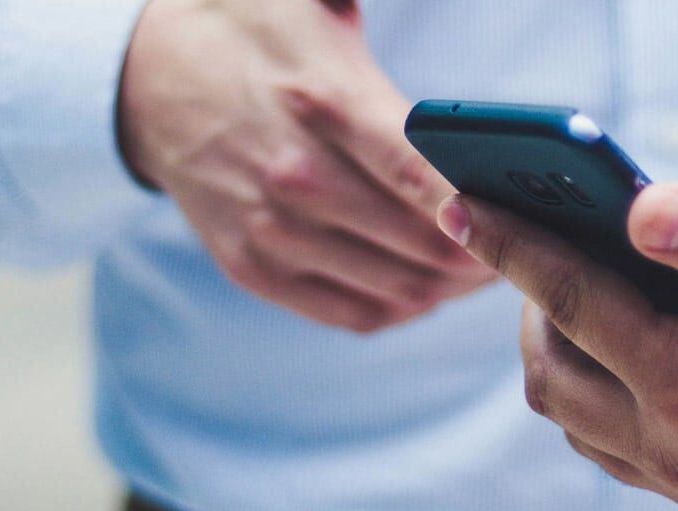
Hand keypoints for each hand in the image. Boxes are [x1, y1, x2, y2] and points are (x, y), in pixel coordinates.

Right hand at [118, 0, 493, 332]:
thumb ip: (382, 34)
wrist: (147, 76)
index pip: (425, 176)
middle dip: (489, 254)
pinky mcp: (252, 268)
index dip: (486, 208)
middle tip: (526, 247)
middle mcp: (295, 176)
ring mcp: (270, 231)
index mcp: (324, 103)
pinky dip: (405, 308)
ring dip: (454, 288)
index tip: (530, 217)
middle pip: (424, 245)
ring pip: (399, 289)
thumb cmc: (259, 33)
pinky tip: (431, 287)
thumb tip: (462, 76)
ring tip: (487, 268)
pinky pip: (354, 313)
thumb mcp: (320, 3)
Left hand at [436, 183, 677, 510]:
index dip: (511, 246)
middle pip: (552, 374)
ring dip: (561, 358)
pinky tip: (633, 362)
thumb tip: (640, 206)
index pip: (571, 302)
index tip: (462, 205)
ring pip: (577, 423)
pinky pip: (619, 455)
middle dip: (529, 305)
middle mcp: (677, 450)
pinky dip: (599, 402)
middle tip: (541, 246)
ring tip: (582, 299)